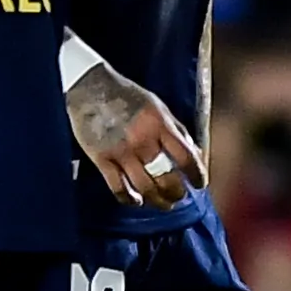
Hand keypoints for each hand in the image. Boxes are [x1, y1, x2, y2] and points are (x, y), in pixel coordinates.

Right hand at [69, 58, 204, 208]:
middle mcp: (142, 140)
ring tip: (164, 204)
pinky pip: (118, 188)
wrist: (89, 87)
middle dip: (177, 192)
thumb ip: (176, 130)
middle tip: (179, 195)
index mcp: (159, 125)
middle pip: (166, 177)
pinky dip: (129, 199)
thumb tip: (194, 153)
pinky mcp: (101, 159)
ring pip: (144, 188)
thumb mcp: (159, 107)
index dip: (197, 174)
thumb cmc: (127, 96)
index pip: (186, 157)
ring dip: (157, 200)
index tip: (200, 184)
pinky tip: (137, 201)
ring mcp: (121, 152)